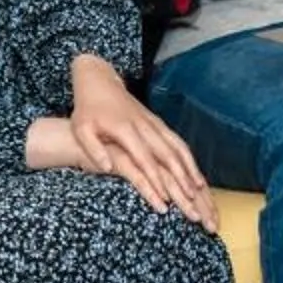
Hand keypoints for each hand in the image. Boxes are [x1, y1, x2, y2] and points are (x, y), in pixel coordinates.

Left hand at [65, 57, 218, 229]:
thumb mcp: (81, 129)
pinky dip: (190, 159)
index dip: (156, 180)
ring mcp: (155, 124)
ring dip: (191, 169)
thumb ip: (93, 148)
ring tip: (201, 190)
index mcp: (126, 130)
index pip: (144, 159)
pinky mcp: (159, 123)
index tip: (165, 199)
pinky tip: (196, 173)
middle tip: (192, 200)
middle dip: (182, 179)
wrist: (100, 81)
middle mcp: (145, 127)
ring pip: (178, 148)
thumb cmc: (88, 109)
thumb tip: (106, 167)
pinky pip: (179, 142)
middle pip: (168, 155)